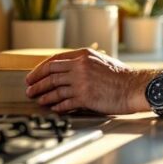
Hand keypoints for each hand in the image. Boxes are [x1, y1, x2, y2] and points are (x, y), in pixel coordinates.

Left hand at [24, 48, 144, 113]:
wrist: (133, 87)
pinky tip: (53, 108)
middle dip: (37, 82)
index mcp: (83, 55)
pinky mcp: (84, 97)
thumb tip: (66, 69)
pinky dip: (57, 106)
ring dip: (43, 95)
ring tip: (38, 99)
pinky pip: (65, 102)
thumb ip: (84, 62)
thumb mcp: (101, 60)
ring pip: (54, 89)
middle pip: (51, 74)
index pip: (55, 60)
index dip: (40, 68)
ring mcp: (81, 82)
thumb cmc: (120, 76)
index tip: (33, 76)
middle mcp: (80, 66)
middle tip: (29, 89)